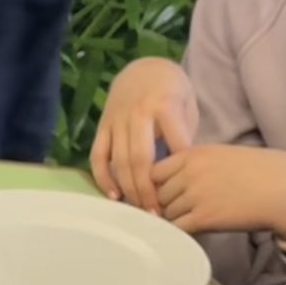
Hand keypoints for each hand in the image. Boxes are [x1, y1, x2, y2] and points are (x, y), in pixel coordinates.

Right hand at [92, 58, 198, 209]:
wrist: (143, 69)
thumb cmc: (172, 92)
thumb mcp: (187, 106)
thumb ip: (183, 134)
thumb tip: (180, 174)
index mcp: (164, 106)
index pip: (175, 146)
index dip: (179, 174)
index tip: (183, 196)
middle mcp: (137, 113)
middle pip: (140, 160)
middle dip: (148, 191)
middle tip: (156, 215)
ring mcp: (116, 121)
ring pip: (118, 162)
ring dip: (128, 190)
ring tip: (139, 211)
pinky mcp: (102, 127)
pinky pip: (98, 157)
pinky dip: (103, 178)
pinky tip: (114, 196)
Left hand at [150, 143, 285, 241]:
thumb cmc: (259, 172)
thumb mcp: (221, 156)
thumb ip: (194, 166)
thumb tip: (167, 184)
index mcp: (193, 154)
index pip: (154, 171)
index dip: (158, 185)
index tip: (167, 194)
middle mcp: (190, 172)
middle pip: (157, 195)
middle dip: (165, 204)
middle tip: (181, 211)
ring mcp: (195, 195)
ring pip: (166, 214)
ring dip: (175, 220)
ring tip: (195, 219)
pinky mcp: (204, 218)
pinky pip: (177, 229)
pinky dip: (180, 233)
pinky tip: (194, 231)